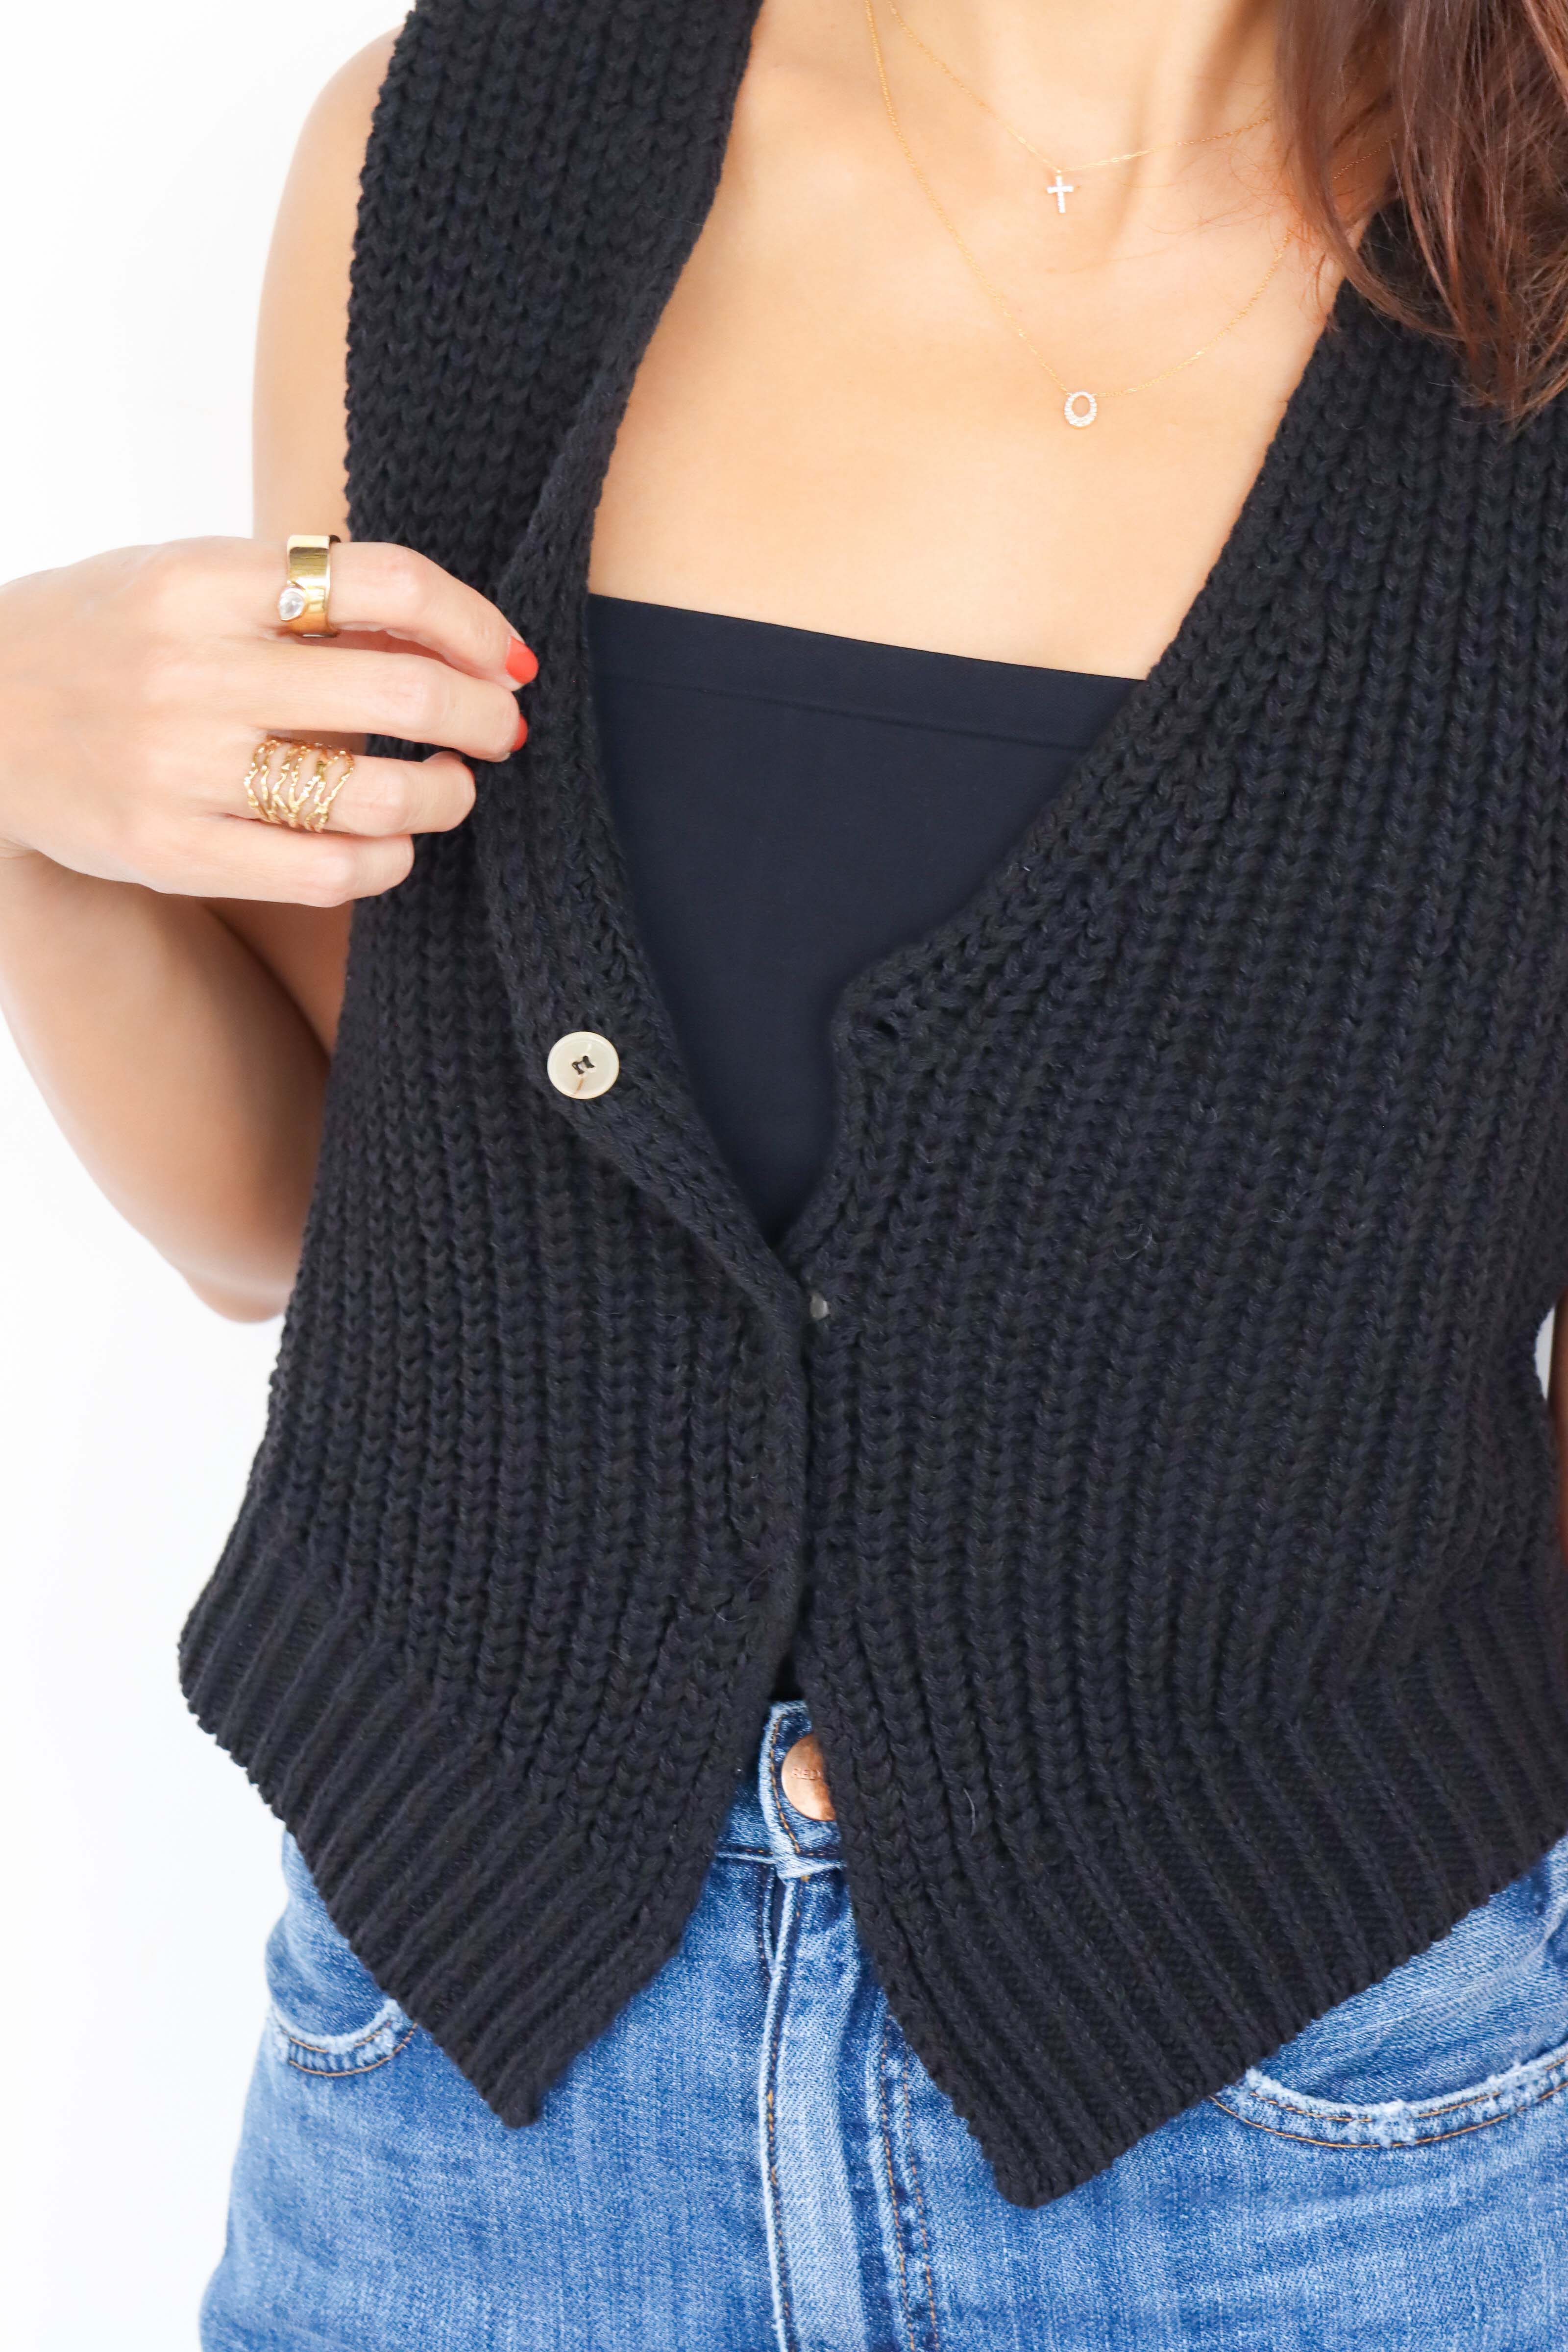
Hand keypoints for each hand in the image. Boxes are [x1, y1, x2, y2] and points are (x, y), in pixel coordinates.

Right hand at [0, 536, 534, 902]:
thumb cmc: (106, 639)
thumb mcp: (186, 580)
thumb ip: (304, 600)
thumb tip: (450, 642)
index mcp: (202, 580)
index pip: (388, 584)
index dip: (472, 623)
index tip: (504, 657)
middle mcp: (192, 671)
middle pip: (401, 698)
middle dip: (481, 718)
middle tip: (499, 728)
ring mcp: (178, 767)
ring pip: (374, 799)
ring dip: (447, 796)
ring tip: (453, 788)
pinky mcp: (169, 851)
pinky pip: (325, 873)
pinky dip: (388, 861)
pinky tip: (392, 845)